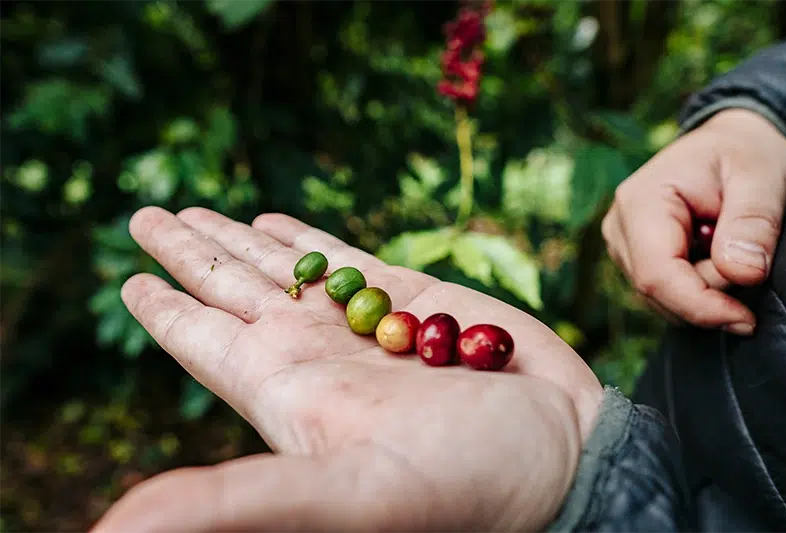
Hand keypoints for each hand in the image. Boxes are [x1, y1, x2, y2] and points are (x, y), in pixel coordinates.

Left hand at [90, 206, 603, 532]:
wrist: (564, 460)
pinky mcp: (418, 297)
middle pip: (230, 288)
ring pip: (282, 268)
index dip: (163, 309)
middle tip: (145, 214)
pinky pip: (348, 257)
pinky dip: (310, 239)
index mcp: (287, 389)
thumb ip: (243, 503)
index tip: (126, 278)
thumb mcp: (352, 495)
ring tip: (198, 212)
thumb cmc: (467, 486)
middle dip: (188, 251)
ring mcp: (364, 322)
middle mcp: (315, 353)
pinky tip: (279, 224)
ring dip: (239, 240)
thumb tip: (122, 529)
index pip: (202, 339)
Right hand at [602, 108, 785, 333]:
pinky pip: (664, 293)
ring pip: (660, 298)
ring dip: (705, 291)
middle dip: (709, 294)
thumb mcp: (761, 178)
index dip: (699, 306)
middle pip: (658, 291)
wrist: (730, 144)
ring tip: (730, 249)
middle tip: (750, 259)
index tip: (745, 319)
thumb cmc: (744, 154)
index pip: (656, 275)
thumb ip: (753, 223)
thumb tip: (742, 274)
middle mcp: (619, 227)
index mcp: (639, 202)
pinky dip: (697, 288)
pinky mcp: (633, 258)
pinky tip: (714, 257)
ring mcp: (622, 245)